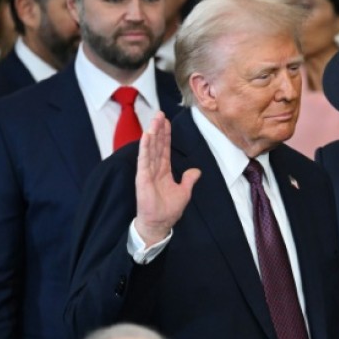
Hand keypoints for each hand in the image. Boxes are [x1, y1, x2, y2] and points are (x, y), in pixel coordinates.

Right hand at [135, 112, 200, 245]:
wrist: (159, 224)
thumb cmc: (168, 210)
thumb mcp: (184, 192)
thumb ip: (189, 180)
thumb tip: (196, 171)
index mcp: (163, 171)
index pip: (164, 149)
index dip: (166, 135)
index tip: (166, 121)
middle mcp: (154, 169)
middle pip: (156, 145)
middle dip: (159, 129)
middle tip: (159, 113)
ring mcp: (147, 172)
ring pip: (150, 149)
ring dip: (152, 134)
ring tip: (154, 120)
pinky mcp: (142, 178)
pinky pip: (144, 160)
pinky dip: (145, 147)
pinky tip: (146, 136)